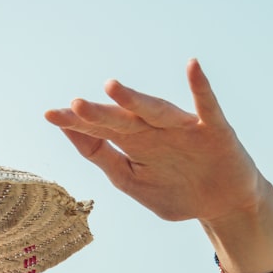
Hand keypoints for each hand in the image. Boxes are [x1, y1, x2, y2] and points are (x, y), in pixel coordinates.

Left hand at [45, 59, 269, 225]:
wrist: (223, 205)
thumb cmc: (176, 190)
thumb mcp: (130, 180)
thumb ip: (102, 156)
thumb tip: (70, 131)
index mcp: (133, 143)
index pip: (100, 131)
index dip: (76, 124)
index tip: (49, 115)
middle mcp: (154, 130)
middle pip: (122, 120)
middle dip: (99, 114)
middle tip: (73, 105)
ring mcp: (184, 129)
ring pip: (156, 111)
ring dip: (135, 99)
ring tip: (112, 87)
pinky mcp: (214, 131)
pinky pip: (207, 106)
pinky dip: (200, 87)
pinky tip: (192, 67)